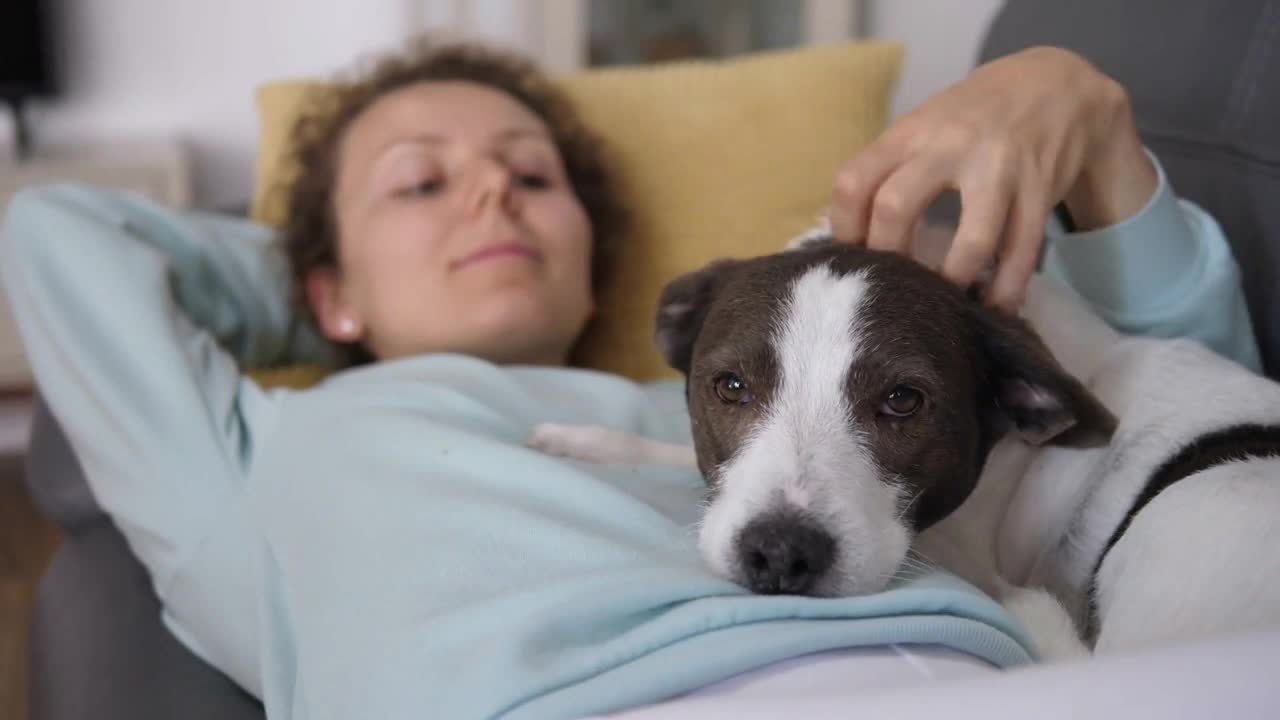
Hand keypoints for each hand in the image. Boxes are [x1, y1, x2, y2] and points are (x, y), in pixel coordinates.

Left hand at [829, 46, 1156, 310]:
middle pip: (897, 208)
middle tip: (892, 283)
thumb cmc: (972, 116)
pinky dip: (1006, 289)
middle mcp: (951, 146)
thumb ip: (890, 169)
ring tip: (943, 304)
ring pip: (972, 242)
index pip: (854, 181)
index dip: (843, 229)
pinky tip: (994, 309)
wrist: (1054, 83)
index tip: (851, 257)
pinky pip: (1021, 252)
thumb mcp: (924, 125)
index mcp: (910, 132)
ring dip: (954, 282)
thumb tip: (851, 235)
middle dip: (889, 258)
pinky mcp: (1039, 191)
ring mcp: (999, 170)